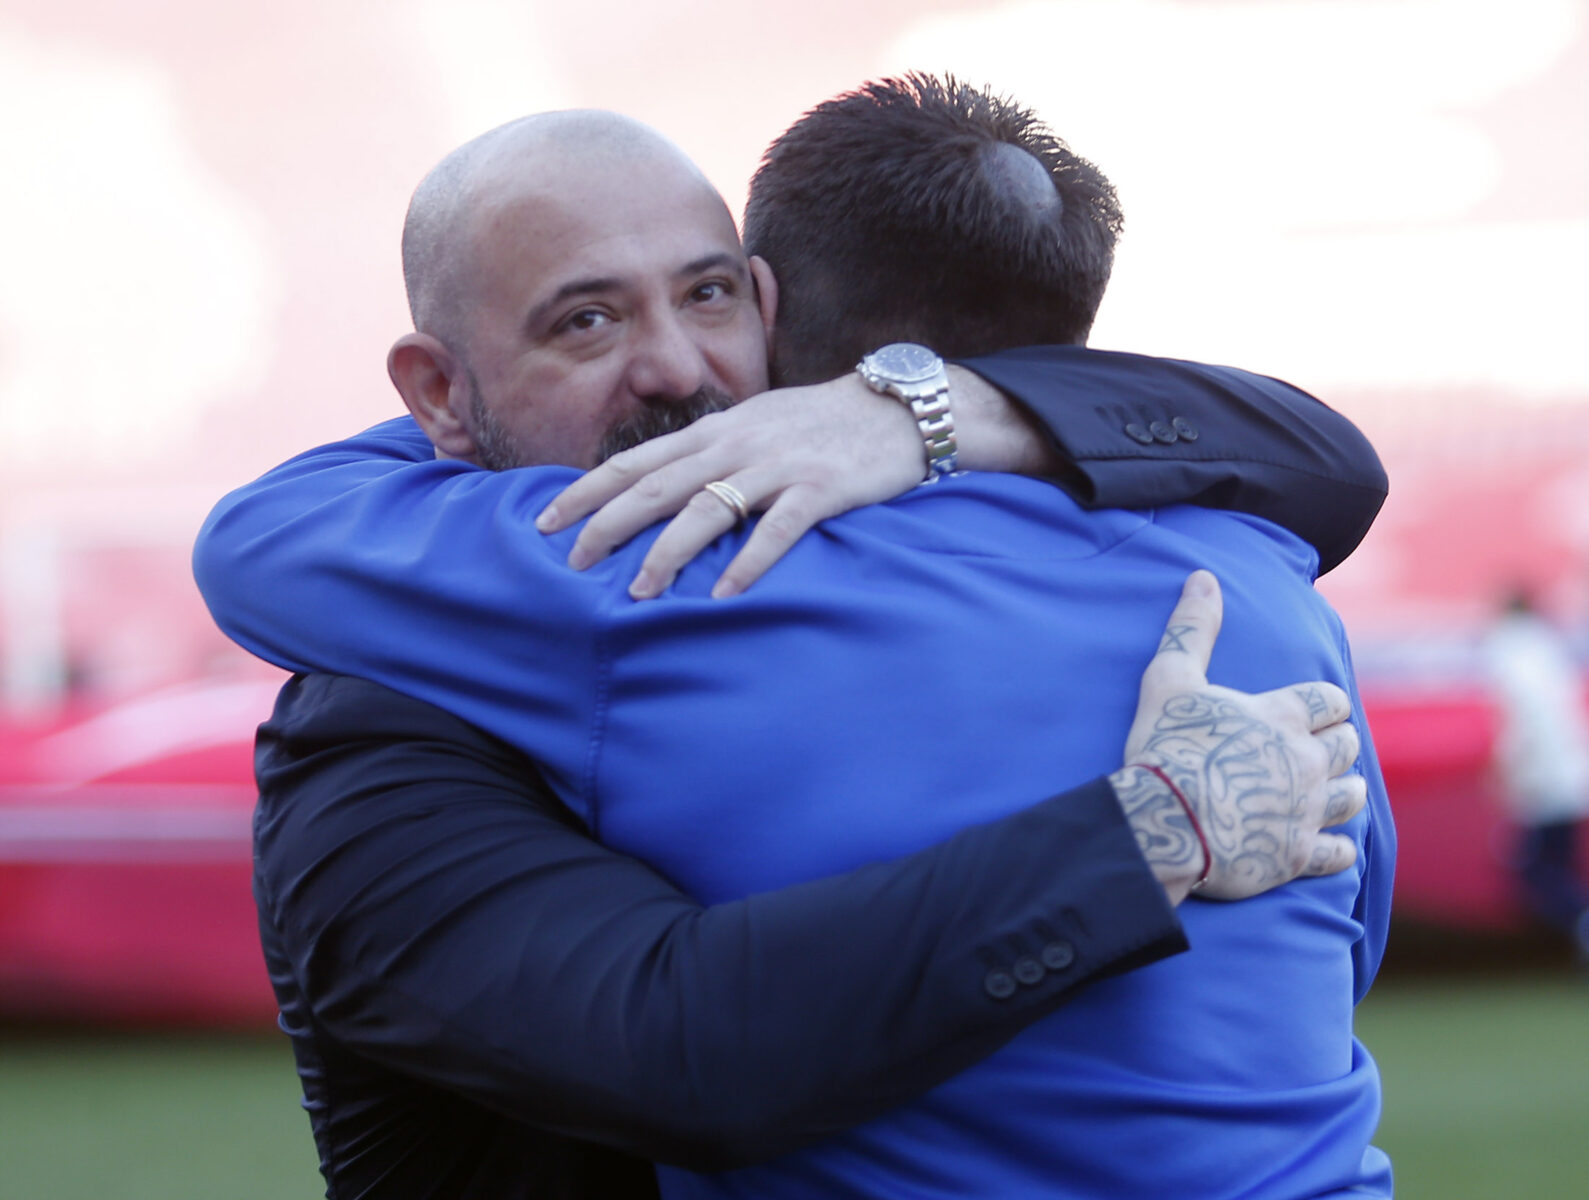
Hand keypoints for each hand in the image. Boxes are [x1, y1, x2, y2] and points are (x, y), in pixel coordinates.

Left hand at [535, 375, 925, 598]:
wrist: (895, 408)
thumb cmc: (819, 424)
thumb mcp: (753, 427)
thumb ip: (708, 455)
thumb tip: (659, 490)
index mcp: (714, 432)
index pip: (635, 462)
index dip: (587, 491)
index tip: (545, 521)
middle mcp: (736, 445)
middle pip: (657, 486)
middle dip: (608, 524)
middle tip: (572, 562)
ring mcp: (777, 466)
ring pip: (707, 508)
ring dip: (668, 551)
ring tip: (639, 590)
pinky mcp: (820, 488)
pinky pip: (778, 529)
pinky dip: (750, 561)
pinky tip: (726, 594)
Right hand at [1109, 570, 1366, 903]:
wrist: (1162, 823)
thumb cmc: (1165, 748)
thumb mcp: (1169, 680)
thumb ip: (1191, 630)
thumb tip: (1203, 578)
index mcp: (1283, 716)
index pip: (1332, 700)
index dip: (1327, 703)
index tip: (1315, 710)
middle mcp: (1307, 761)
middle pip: (1347, 746)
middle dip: (1337, 743)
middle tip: (1314, 748)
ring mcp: (1306, 810)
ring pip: (1353, 796)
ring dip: (1344, 789)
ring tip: (1327, 789)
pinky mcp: (1296, 855)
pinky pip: (1338, 852)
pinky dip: (1336, 847)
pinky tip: (1326, 843)